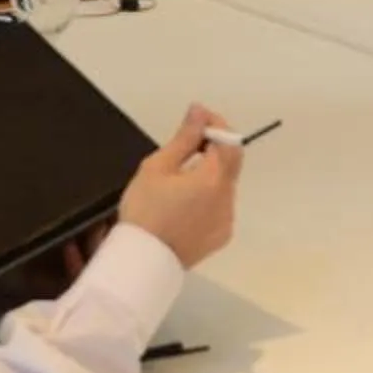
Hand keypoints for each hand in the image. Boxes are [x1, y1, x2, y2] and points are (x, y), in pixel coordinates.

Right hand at [116, 105, 242, 267]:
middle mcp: (227, 198)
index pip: (227, 140)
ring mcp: (227, 219)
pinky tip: (186, 203)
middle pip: (231, 162)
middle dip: (215, 146)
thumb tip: (200, 111)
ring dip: (211, 173)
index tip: (198, 118)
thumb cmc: (144, 211)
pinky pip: (221, 207)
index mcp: (213, 179)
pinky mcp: (221, 236)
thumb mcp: (157, 168)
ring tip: (181, 178)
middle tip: (191, 142)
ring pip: (225, 185)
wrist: (141, 261)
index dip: (215, 124)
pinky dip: (210, 197)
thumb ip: (184, 138)